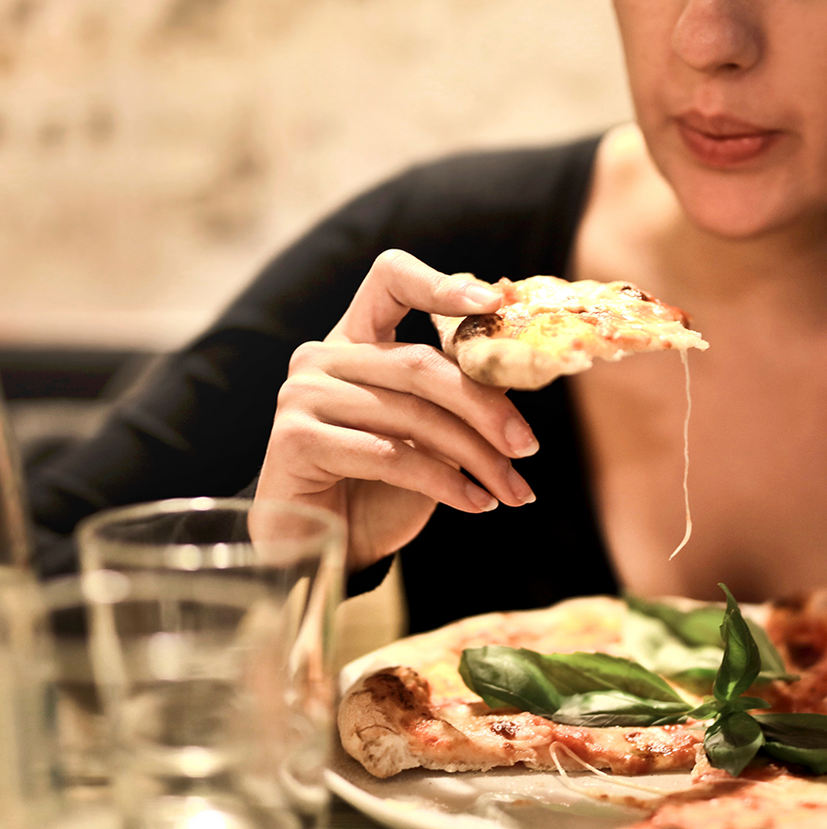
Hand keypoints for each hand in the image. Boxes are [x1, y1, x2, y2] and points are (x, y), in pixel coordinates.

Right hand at [254, 249, 538, 573]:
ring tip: (513, 491)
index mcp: (354, 339)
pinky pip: (390, 456)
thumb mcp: (426, 433)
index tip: (496, 302)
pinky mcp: (296, 440)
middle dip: (485, 409)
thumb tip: (517, 371)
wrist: (322, 548)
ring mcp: (303, 395)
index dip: (442, 285)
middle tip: (528, 446)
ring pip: (413, 415)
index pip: (391, 280)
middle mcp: (321, 356)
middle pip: (420, 364)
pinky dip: (444, 483)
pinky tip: (477, 504)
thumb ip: (455, 394)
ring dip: (476, 458)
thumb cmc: (378, 487)